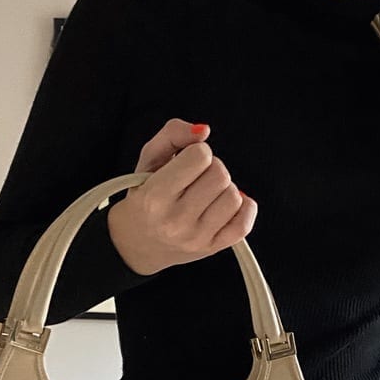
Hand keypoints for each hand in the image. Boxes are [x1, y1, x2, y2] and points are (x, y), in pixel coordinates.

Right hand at [107, 118, 256, 275]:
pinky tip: (227, 205)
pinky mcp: (212, 248)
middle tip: (198, 178)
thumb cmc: (144, 198)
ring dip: (225, 189)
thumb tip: (203, 130)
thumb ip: (172, 134)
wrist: (134, 244)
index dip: (198, 152)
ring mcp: (196, 238)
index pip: (200, 156)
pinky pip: (244, 224)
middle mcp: (176, 220)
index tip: (189, 161)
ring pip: (234, 197)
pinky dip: (244, 208)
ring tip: (208, 194)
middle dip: (213, 169)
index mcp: (155, 196)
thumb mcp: (148, 160)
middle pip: (220, 175)